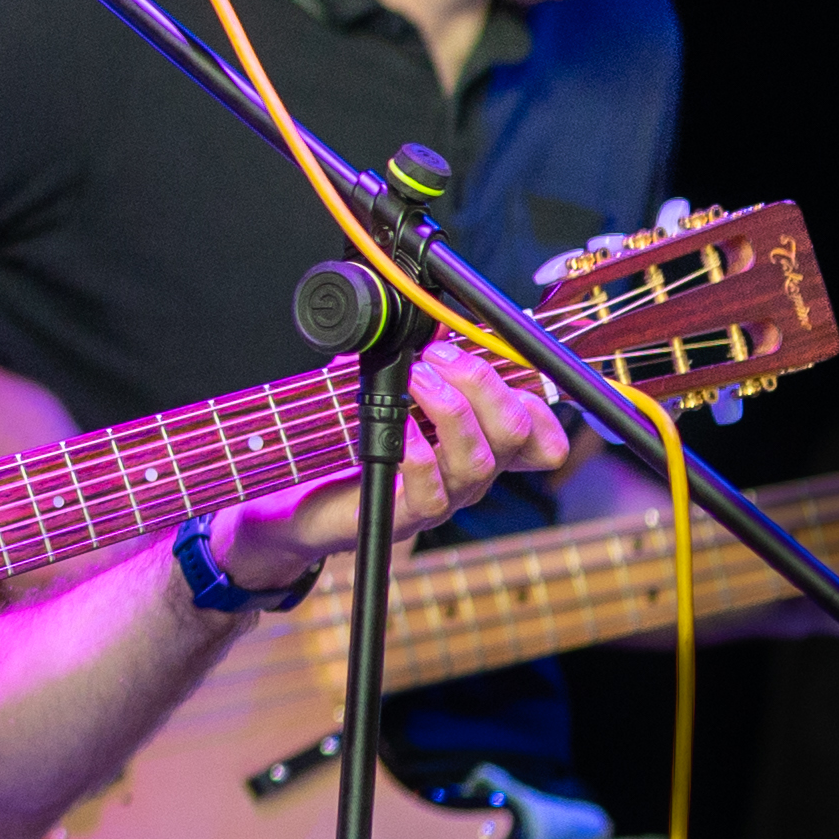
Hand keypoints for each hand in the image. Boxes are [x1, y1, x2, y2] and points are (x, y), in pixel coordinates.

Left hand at [205, 349, 568, 594]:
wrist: (298, 502)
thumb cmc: (347, 447)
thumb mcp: (382, 394)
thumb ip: (409, 361)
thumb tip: (427, 319)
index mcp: (477, 443)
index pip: (540, 431)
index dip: (534, 396)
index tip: (492, 357)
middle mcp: (469, 473)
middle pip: (515, 433)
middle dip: (483, 382)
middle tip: (438, 355)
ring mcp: (442, 499)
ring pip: (478, 462)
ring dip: (451, 409)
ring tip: (417, 378)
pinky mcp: (404, 518)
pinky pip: (431, 492)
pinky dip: (419, 454)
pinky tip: (400, 430)